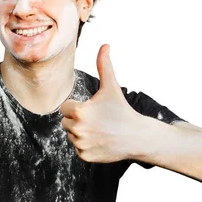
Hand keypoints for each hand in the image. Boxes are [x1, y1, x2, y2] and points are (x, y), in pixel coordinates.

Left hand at [60, 44, 145, 162]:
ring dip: (81, 132)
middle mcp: (78, 129)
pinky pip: (77, 148)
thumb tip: (105, 45)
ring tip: (99, 130)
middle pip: (66, 122)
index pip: (65, 108)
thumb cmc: (121, 109)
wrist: (137, 137)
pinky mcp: (84, 156)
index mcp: (79, 111)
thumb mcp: (111, 87)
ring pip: (71, 135)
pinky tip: (100, 141)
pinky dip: (86, 146)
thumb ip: (104, 65)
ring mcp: (81, 144)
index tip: (93, 109)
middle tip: (97, 120)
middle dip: (78, 120)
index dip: (78, 107)